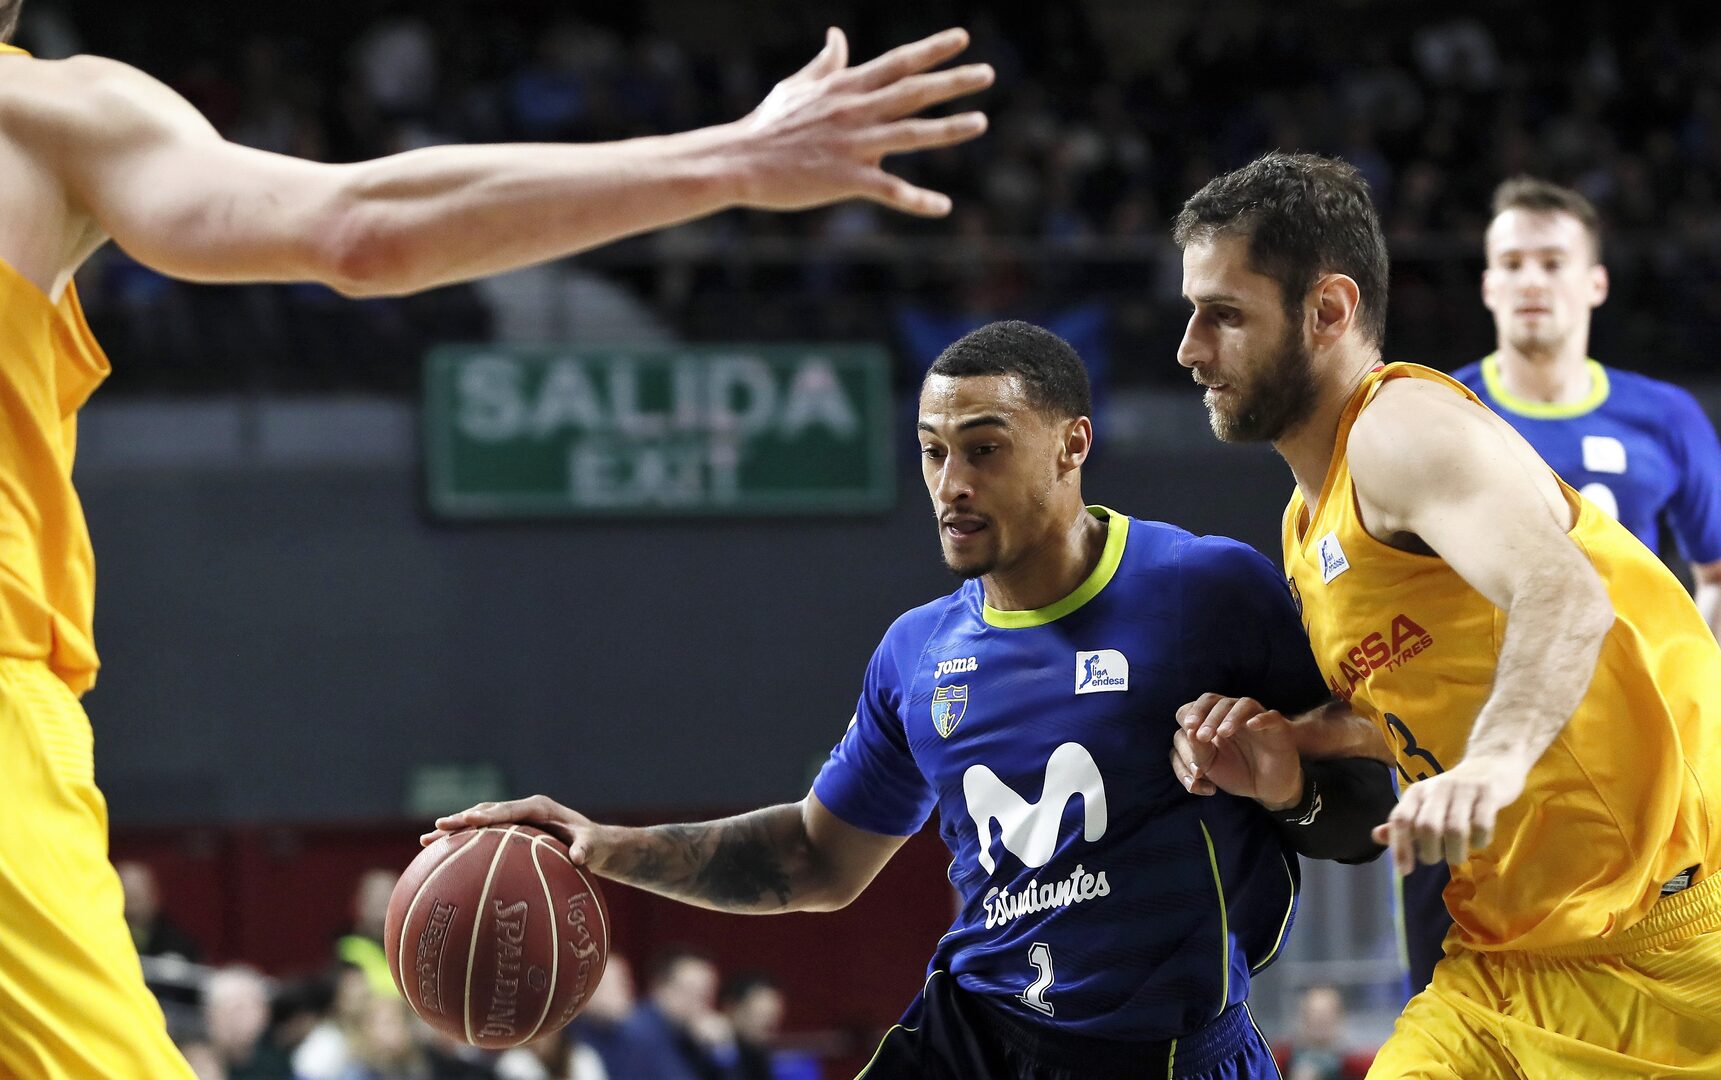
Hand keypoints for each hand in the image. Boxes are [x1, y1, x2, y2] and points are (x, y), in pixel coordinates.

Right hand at [421, 794, 615, 871]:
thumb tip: (579, 858)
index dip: (488, 814)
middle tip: (436, 829)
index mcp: (539, 807)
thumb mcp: (594, 845)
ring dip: (455, 830)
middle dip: (461, 819)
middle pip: (486, 811)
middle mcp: (522, 809)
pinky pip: (483, 836)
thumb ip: (586, 848)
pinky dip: (464, 844)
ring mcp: (514, 820)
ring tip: (427, 841)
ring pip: (479, 820)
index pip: (508, 809)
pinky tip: (441, 858)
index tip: (468, 819)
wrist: (593, 842)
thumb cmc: (594, 843)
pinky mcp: (510, 832)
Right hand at [730, 27, 992, 215]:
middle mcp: (855, 110)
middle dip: (953, 81)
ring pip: (911, 134)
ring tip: (981, 122)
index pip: (897, 63)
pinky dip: (917, 200)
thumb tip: (837, 35)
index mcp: (845, 87)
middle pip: (913, 91)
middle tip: (988, 73)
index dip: (932, 50)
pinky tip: (942, 207)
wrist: (738, 161)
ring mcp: (852, 144)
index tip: (962, 38)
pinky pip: (890, 190)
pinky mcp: (845, 179)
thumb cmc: (767, 124)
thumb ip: (825, 64)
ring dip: (949, 129)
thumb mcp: (797, 86)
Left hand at [1172, 694, 1304, 809]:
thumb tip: (1189, 732)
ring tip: (1222, 733)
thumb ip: (1197, 751)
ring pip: (1243, 704)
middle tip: (1203, 736)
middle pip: (1217, 701)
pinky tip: (1251, 725)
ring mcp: (1257, 719)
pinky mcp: (1278, 729)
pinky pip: (1271, 717)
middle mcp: (1234, 714)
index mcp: (1214, 720)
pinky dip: (1261, 719)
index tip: (1188, 731)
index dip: (1191, 715)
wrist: (1266, 789)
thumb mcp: (1210, 765)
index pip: (1198, 705)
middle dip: (1207, 716)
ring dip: (1231, 717)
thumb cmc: (1236, 772)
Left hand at [1370, 755, 1525, 873]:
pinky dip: (1479, 841)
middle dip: (1430, 853)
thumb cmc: (1452, 793)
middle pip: (1427, 827)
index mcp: (1417, 792)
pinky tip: (1478, 842)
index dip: (1400, 847)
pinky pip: (1482, 826)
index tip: (1404, 871)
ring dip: (1454, 853)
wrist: (1490, 764)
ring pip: (1455, 829)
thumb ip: (1403, 822)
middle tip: (1436, 858)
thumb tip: (1377, 837)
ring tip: (1456, 856)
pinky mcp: (1488, 794)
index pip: (1401, 819)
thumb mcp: (1424, 803)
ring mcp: (1464, 790)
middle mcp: (1437, 788)